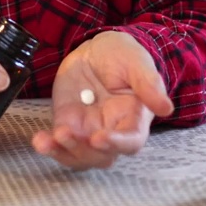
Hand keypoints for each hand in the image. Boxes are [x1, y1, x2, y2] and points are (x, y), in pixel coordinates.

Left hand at [31, 31, 173, 169]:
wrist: (96, 49)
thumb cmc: (123, 55)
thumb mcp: (136, 62)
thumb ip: (148, 83)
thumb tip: (166, 107)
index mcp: (134, 118)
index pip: (130, 141)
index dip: (116, 144)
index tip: (98, 138)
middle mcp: (112, 130)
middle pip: (102, 156)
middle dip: (83, 151)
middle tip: (65, 134)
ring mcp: (88, 130)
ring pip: (78, 156)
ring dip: (62, 152)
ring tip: (46, 140)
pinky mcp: (67, 123)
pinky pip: (58, 143)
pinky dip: (48, 145)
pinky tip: (39, 140)